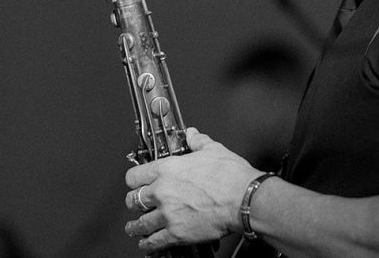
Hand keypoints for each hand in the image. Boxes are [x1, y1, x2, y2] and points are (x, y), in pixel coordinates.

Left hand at [124, 128, 262, 252]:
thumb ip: (198, 141)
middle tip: (135, 204)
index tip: (135, 183)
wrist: (244, 200)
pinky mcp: (176, 233)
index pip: (135, 176)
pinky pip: (154, 241)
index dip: (134, 180)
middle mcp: (162, 191)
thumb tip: (192, 135)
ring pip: (140, 222)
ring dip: (136, 226)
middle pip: (133, 199)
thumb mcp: (213, 150)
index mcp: (167, 169)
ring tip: (133, 228)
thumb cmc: (231, 176)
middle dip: (133, 202)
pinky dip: (148, 243)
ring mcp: (168, 214)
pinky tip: (146, 243)